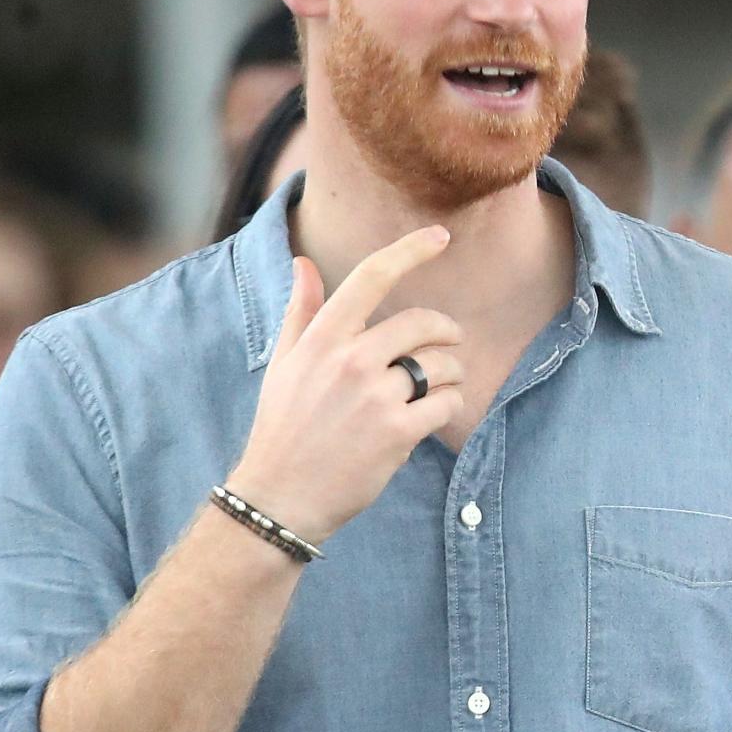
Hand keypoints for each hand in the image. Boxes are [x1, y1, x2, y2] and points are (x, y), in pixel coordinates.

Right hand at [227, 225, 467, 543]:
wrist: (280, 495)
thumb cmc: (283, 426)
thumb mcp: (284, 364)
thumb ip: (301, 313)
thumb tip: (304, 264)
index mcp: (322, 338)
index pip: (371, 277)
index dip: (411, 251)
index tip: (440, 237)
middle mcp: (350, 360)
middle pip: (422, 323)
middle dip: (446, 332)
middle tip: (449, 344)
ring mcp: (375, 396)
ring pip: (442, 365)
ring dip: (451, 374)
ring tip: (438, 388)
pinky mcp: (398, 432)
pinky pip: (446, 404)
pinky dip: (448, 407)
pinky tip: (432, 417)